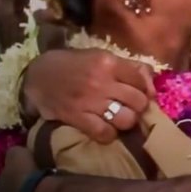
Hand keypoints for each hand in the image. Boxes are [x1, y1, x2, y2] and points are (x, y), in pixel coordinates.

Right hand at [23, 49, 155, 142]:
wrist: (39, 76)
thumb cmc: (73, 64)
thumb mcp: (100, 56)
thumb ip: (127, 66)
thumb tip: (151, 79)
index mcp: (109, 63)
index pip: (141, 80)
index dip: (145, 89)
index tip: (142, 93)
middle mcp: (102, 82)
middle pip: (138, 101)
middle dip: (140, 107)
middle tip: (133, 108)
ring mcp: (90, 102)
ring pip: (126, 119)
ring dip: (127, 121)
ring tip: (121, 118)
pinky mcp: (77, 118)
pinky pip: (104, 133)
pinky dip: (109, 134)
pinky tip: (107, 129)